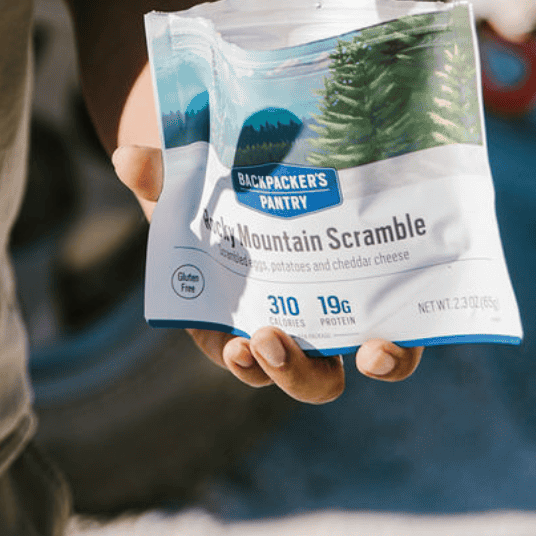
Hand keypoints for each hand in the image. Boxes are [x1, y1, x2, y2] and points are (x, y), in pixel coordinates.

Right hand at [112, 144, 422, 402]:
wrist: (268, 171)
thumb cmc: (219, 194)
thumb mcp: (186, 188)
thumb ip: (159, 178)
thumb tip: (125, 156)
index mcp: (246, 319)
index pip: (248, 361)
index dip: (250, 367)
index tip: (239, 350)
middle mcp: (299, 325)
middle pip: (308, 378)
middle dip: (294, 373)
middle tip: (273, 340)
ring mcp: (346, 309)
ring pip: (364, 359)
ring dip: (370, 366)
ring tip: (369, 351)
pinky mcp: (385, 284)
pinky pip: (405, 319)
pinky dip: (407, 331)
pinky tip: (411, 322)